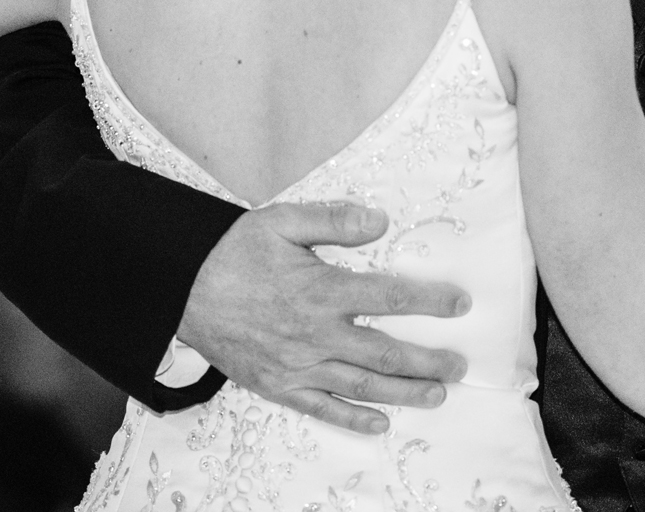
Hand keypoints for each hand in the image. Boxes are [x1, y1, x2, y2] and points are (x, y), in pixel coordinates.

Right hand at [177, 202, 471, 435]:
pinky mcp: (279, 386)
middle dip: (428, 361)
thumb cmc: (235, 252)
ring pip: (361, 385)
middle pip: (385, 354)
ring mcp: (298, 365)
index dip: (430, 302)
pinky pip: (322, 407)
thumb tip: (380, 220)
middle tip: (461, 365)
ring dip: (404, 393)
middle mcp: (316, 334)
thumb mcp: (282, 221)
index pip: (389, 298)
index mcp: (322, 291)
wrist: (183, 289)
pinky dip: (352, 418)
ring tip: (438, 394)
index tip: (460, 303)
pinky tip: (381, 423)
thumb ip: (334, 221)